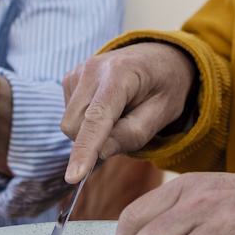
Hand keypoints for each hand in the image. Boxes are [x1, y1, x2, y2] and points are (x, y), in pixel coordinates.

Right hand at [60, 43, 195, 182]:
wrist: (159, 57)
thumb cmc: (165, 86)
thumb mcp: (162, 114)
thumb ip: (132, 134)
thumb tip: (99, 153)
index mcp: (120, 73)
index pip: (96, 118)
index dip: (84, 150)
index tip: (74, 177)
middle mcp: (92, 68)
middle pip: (76, 125)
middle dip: (94, 141)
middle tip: (126, 129)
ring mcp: (78, 71)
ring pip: (70, 122)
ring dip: (91, 131)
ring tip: (120, 114)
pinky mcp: (71, 77)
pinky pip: (69, 114)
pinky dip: (86, 120)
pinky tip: (108, 108)